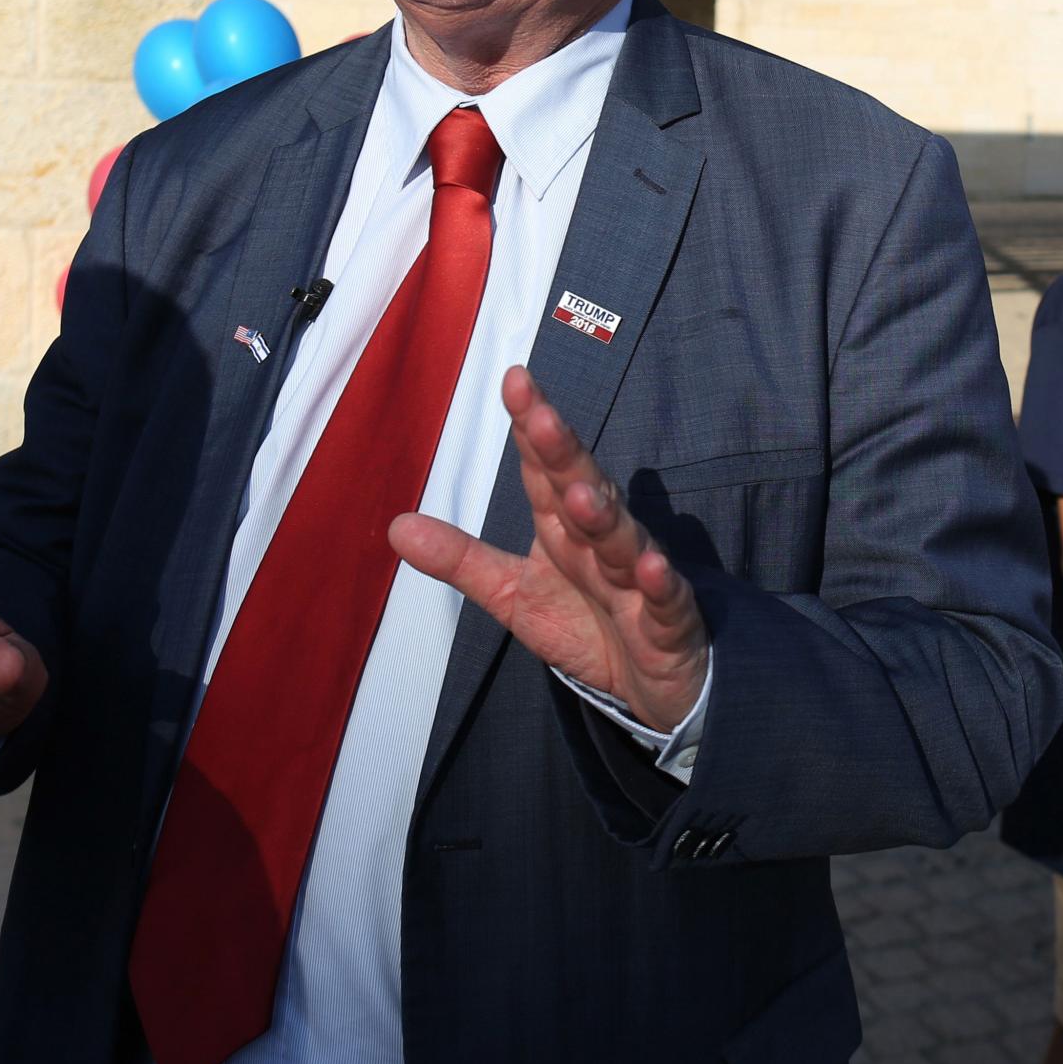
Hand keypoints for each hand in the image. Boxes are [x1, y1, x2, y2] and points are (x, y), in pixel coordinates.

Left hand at [392, 366, 708, 731]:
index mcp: (564, 528)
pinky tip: (651, 568)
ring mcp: (639, 577)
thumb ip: (461, 559)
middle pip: (583, 489)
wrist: (652, 681)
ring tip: (580, 495)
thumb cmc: (587, 624)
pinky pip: (664, 599)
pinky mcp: (668, 620)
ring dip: (604, 518)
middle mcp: (602, 541)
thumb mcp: (512, 593)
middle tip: (542, 419)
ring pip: (622, 541)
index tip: (515, 382)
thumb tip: (395, 526)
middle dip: (563, 455)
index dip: (531, 429)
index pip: (544, 470)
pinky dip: (659, 583)